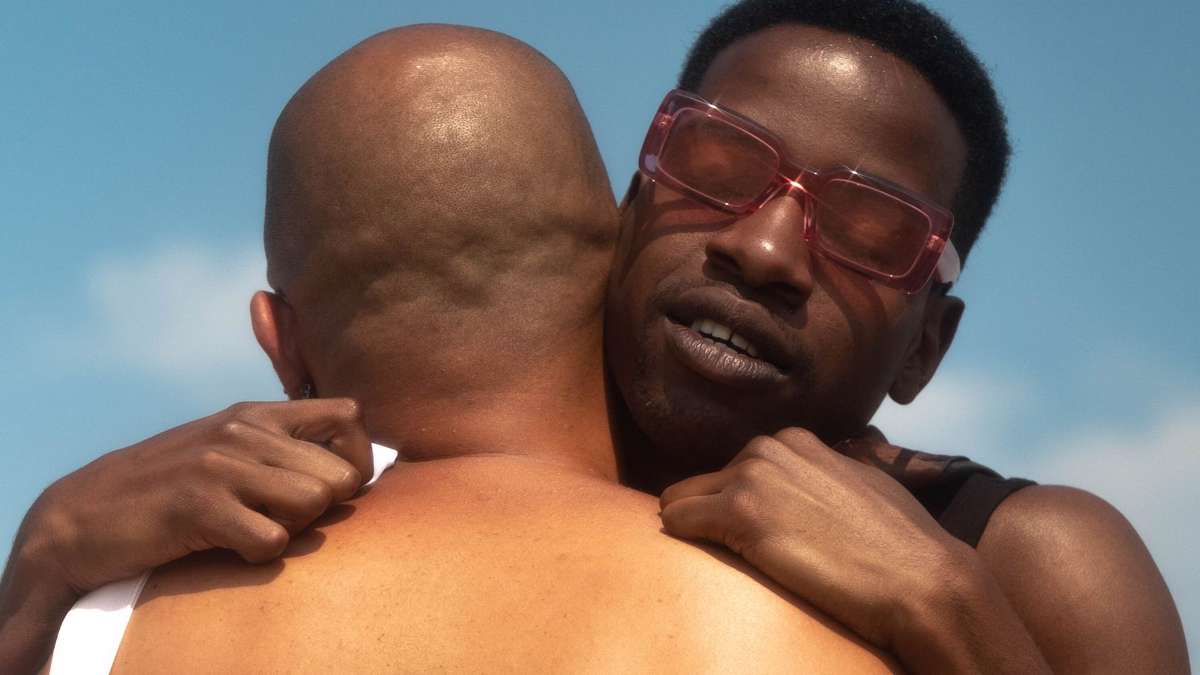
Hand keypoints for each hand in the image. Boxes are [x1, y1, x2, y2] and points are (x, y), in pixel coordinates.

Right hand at [18, 398, 371, 595]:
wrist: (79, 518)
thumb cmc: (167, 489)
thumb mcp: (227, 449)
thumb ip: (282, 446)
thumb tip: (352, 466)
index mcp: (257, 413)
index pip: (350, 417)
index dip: (354, 460)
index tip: (328, 488)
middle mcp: (244, 430)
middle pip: (341, 475)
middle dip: (323, 507)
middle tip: (277, 517)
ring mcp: (221, 465)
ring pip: (315, 503)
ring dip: (292, 529)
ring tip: (250, 528)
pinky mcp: (198, 505)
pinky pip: (273, 540)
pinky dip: (258, 553)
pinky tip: (226, 546)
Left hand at [658, 427, 967, 651]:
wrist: (920, 579)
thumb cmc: (900, 544)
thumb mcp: (861, 483)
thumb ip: (826, 471)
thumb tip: (818, 476)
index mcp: (795, 440)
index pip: (737, 467)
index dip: (740, 502)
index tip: (758, 533)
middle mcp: (768, 449)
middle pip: (704, 483)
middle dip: (713, 515)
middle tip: (741, 554)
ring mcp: (751, 478)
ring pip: (680, 500)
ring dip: (695, 531)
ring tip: (726, 562)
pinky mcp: (738, 514)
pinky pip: (676, 522)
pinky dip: (684, 543)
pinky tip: (712, 564)